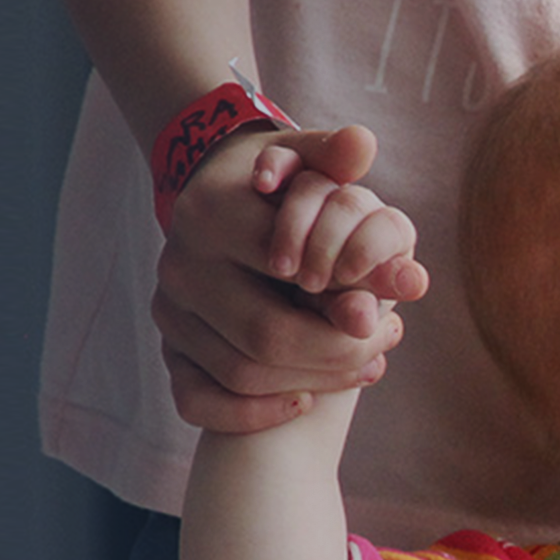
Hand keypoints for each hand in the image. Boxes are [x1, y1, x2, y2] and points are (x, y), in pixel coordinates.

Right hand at [154, 124, 422, 431]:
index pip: (288, 269)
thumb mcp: (306, 158)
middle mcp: (178, 265)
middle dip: (336, 351)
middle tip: (383, 343)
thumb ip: (334, 157)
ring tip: (365, 364)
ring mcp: (170, 312)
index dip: (347, 292)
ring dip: (312, 380)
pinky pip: (198, 402)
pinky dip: (252, 414)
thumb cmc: (280, 184)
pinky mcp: (169, 350)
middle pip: (265, 335)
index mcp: (208, 212)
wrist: (221, 202)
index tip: (390, 302)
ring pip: (241, 375)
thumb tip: (362, 145)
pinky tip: (305, 399)